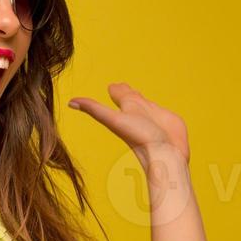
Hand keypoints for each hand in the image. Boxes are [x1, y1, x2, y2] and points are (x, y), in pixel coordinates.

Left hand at [69, 82, 189, 165]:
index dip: (116, 90)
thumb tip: (70, 102)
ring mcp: (155, 117)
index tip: (112, 85)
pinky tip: (155, 111)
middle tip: (121, 86)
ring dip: (140, 99)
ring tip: (135, 94)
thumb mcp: (113, 119)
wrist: (166, 154)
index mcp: (128, 108)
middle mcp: (140, 112)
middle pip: (132, 98)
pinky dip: (157, 108)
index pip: (120, 95)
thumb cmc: (139, 138)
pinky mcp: (169, 122)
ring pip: (145, 104)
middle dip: (126, 92)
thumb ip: (94, 109)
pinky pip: (161, 111)